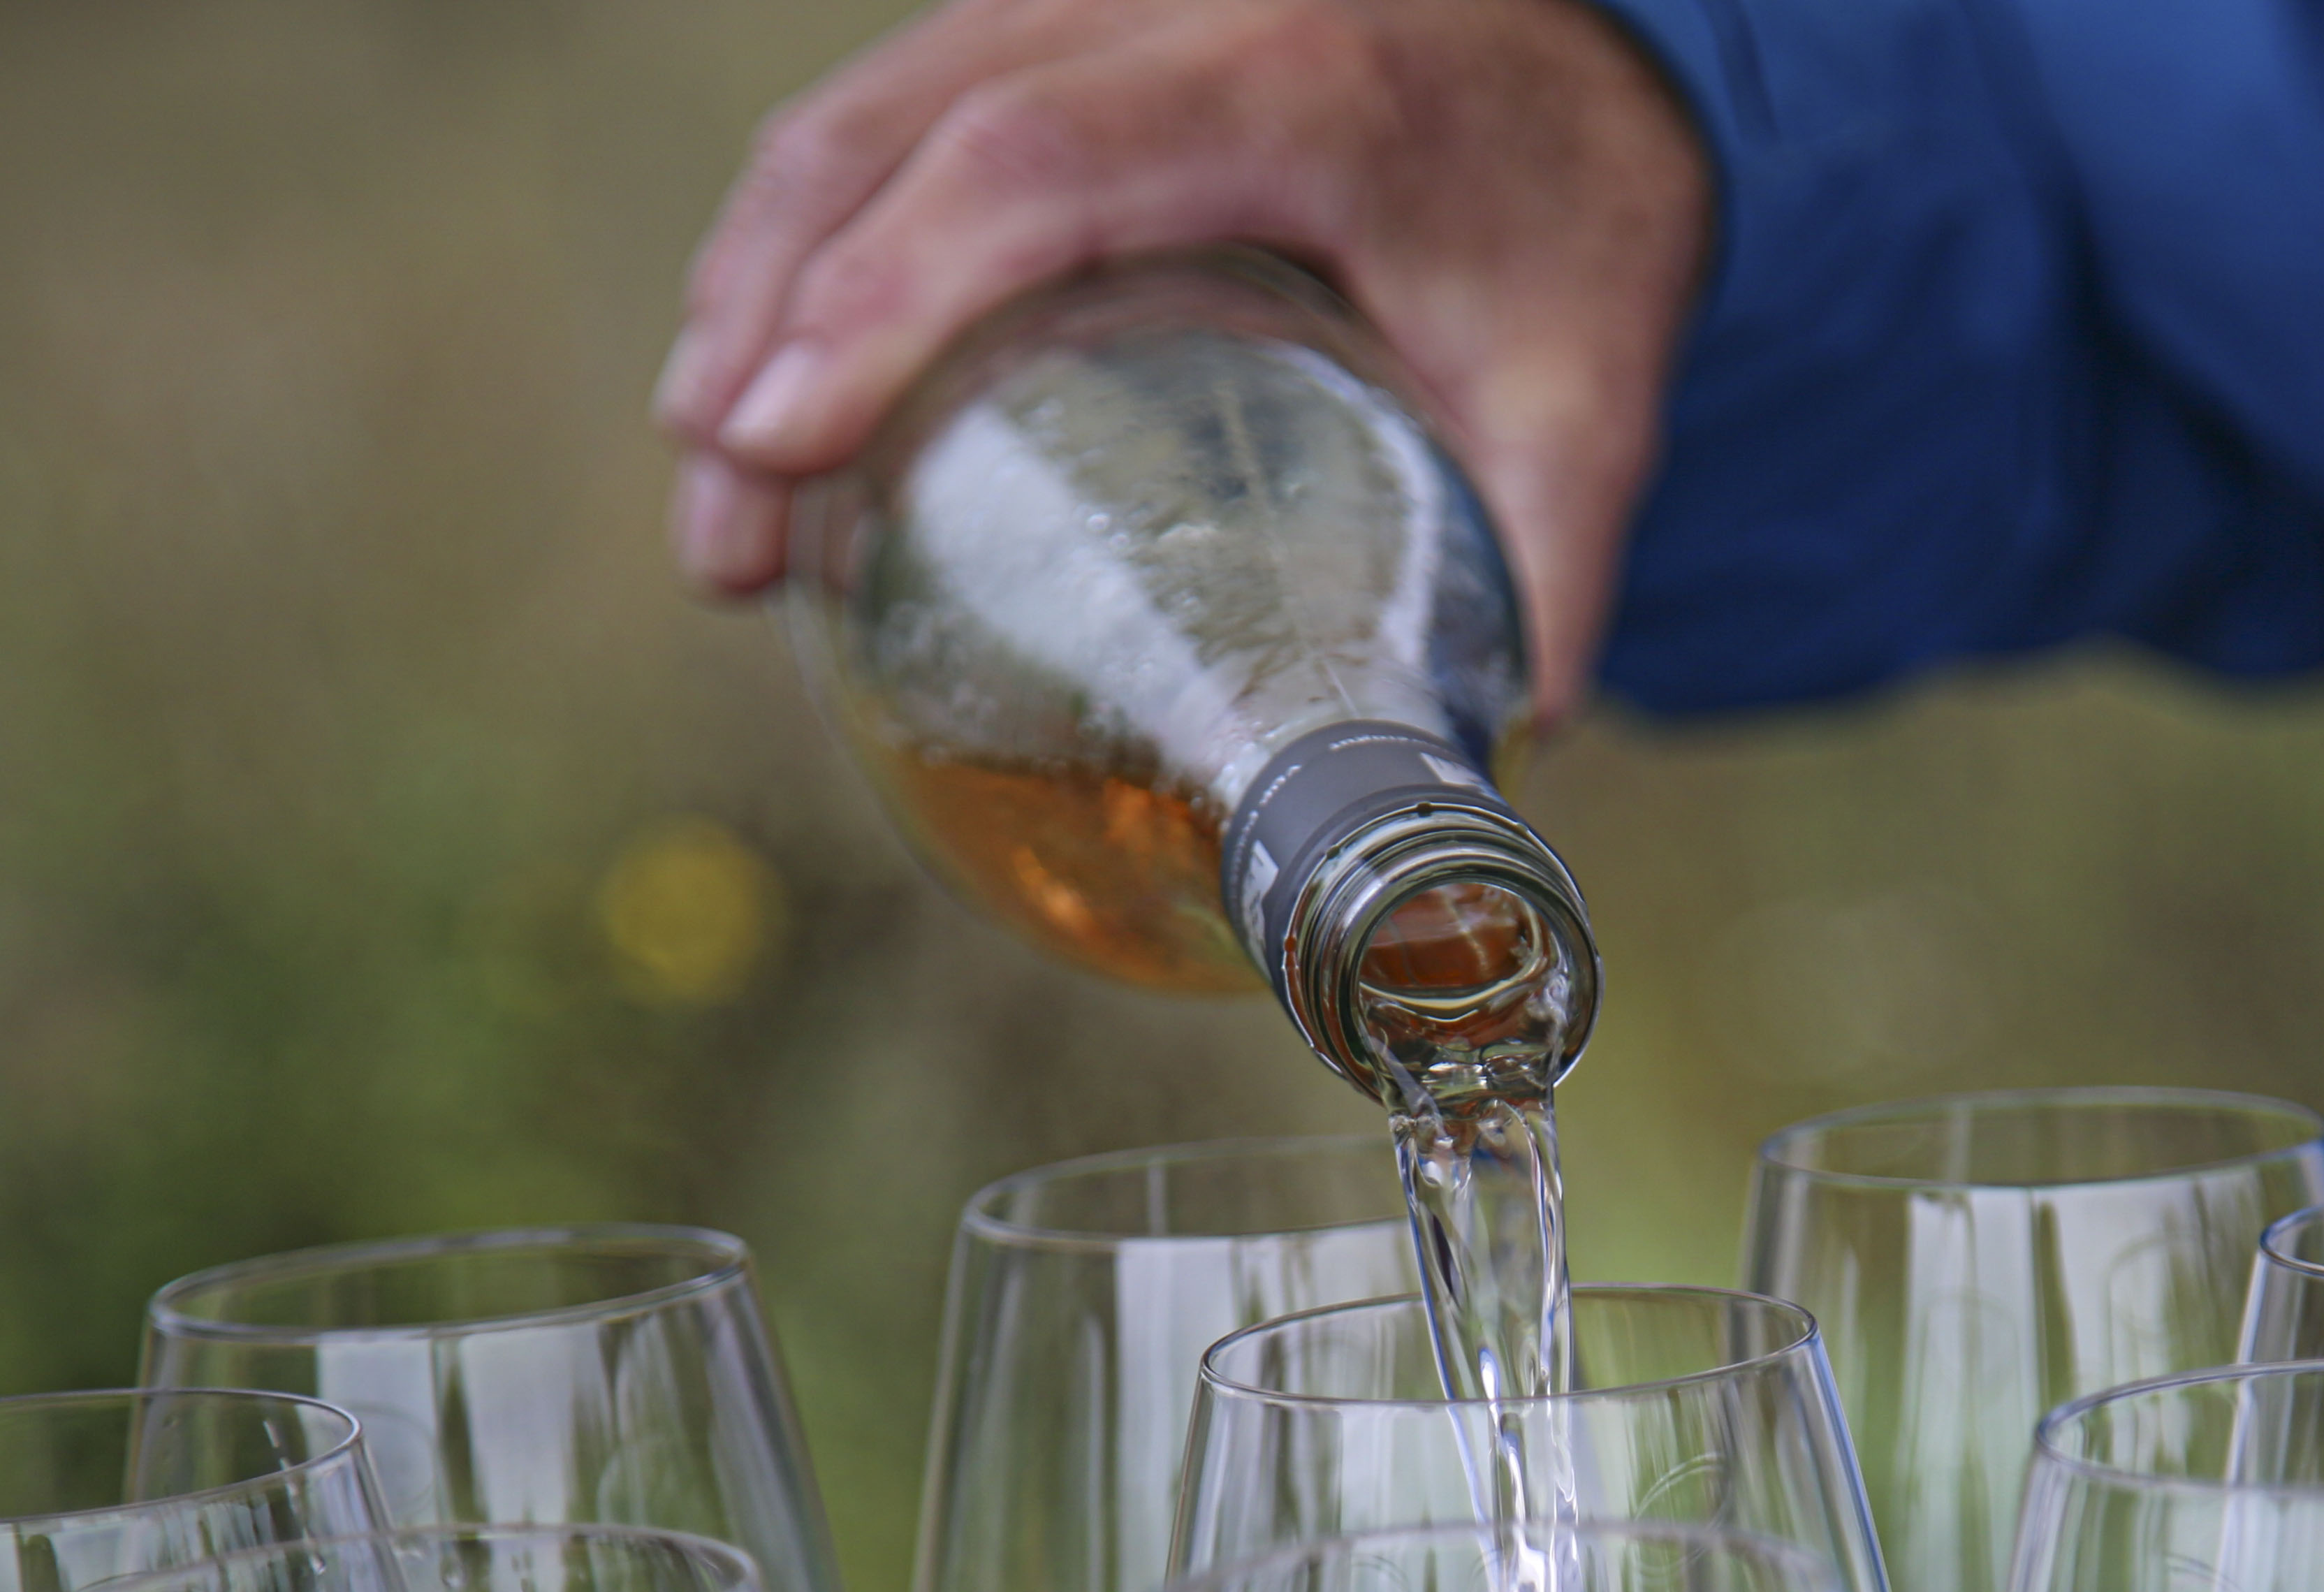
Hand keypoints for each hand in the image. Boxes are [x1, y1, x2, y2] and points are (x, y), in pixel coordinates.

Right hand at [653, 0, 1709, 715]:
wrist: (1602, 53)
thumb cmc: (1577, 217)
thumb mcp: (1592, 397)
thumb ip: (1539, 577)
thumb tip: (1463, 781)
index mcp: (1294, 78)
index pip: (1026, 168)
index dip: (877, 301)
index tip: (773, 443)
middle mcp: (1161, 0)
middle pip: (890, 137)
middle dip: (768, 334)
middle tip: (722, 537)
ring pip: (854, 112)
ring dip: (754, 292)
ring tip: (721, 491)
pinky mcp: (1046, 20)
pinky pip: (883, 111)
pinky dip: (806, 245)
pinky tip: (775, 385)